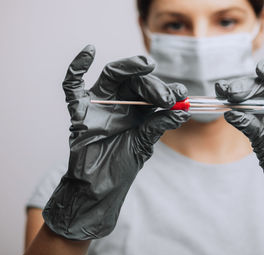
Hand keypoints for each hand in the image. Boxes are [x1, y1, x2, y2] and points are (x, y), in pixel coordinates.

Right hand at [43, 45, 189, 239]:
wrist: (99, 186)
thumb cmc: (122, 165)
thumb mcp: (144, 143)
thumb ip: (159, 125)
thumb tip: (182, 111)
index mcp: (138, 109)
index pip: (152, 90)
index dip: (166, 89)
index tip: (181, 94)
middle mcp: (120, 102)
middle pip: (135, 81)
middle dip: (153, 85)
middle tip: (166, 97)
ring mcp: (99, 103)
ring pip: (113, 75)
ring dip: (130, 67)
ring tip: (148, 65)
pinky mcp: (79, 110)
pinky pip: (72, 85)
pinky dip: (77, 66)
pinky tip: (89, 51)